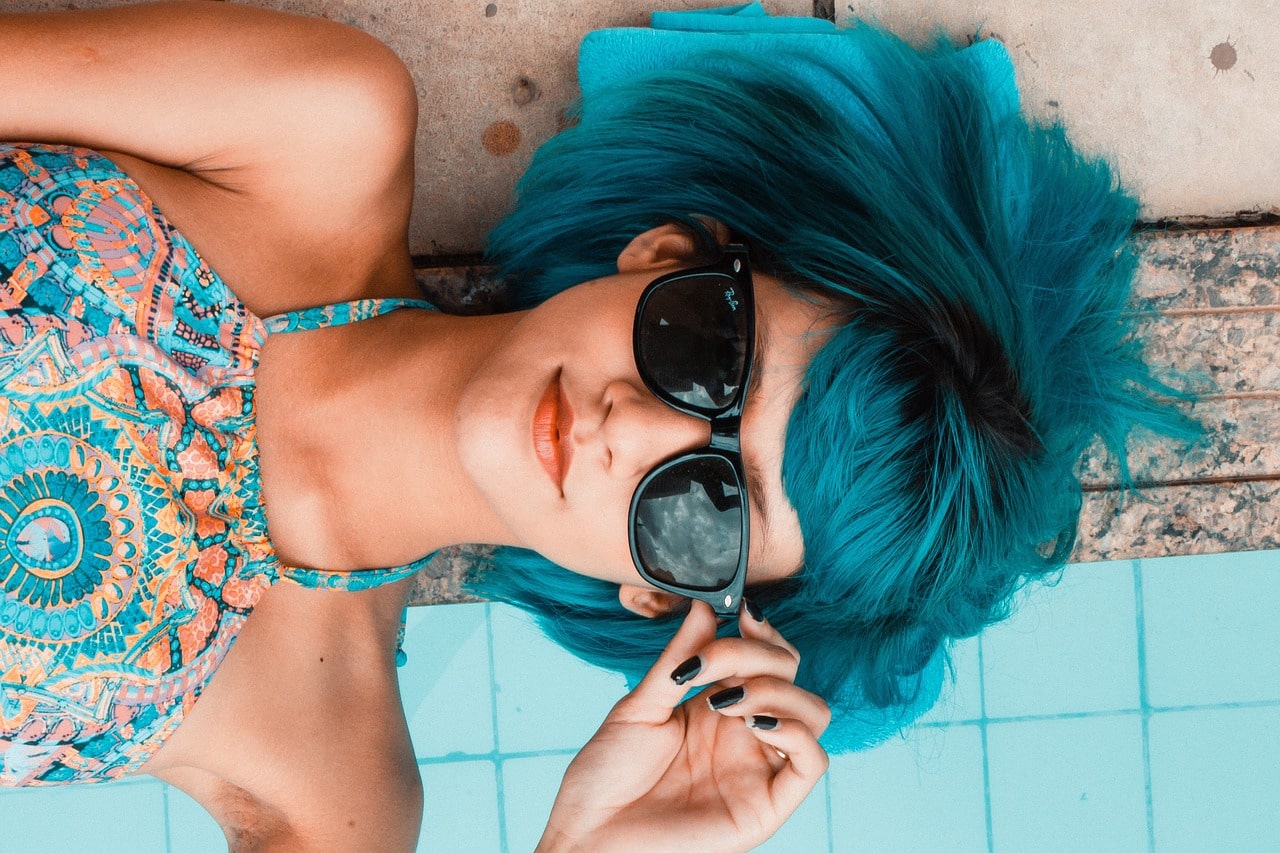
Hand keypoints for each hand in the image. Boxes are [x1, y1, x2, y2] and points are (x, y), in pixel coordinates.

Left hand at [536, 601, 830, 852]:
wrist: (587, 838)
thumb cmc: (606, 778)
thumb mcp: (641, 706)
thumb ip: (678, 659)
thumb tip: (706, 606)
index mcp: (717, 707)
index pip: (766, 657)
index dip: (762, 631)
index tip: (740, 611)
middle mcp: (745, 734)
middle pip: (791, 675)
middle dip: (758, 654)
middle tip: (709, 665)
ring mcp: (759, 769)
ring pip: (813, 712)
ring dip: (777, 690)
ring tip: (725, 700)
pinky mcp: (767, 807)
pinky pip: (812, 763)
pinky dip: (795, 731)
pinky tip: (751, 722)